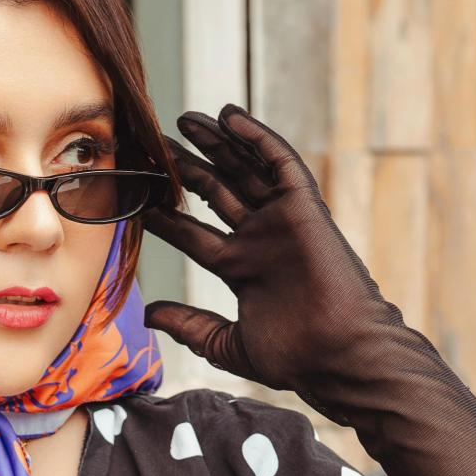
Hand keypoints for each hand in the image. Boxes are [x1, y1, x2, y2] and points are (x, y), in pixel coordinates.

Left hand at [140, 105, 406, 416]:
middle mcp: (260, 240)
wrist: (337, 355)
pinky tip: (229, 117)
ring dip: (217, 144)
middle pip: (218, 193)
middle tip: (154, 146)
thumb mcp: (228, 344)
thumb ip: (190, 326)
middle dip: (187, 169)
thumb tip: (149, 316)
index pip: (195, 234)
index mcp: (243, 269)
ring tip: (186, 120)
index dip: (167, 216)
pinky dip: (257, 139)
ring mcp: (282, 223)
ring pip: (245, 171)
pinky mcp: (305, 209)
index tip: (138, 198)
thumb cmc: (295, 357)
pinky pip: (281, 164)